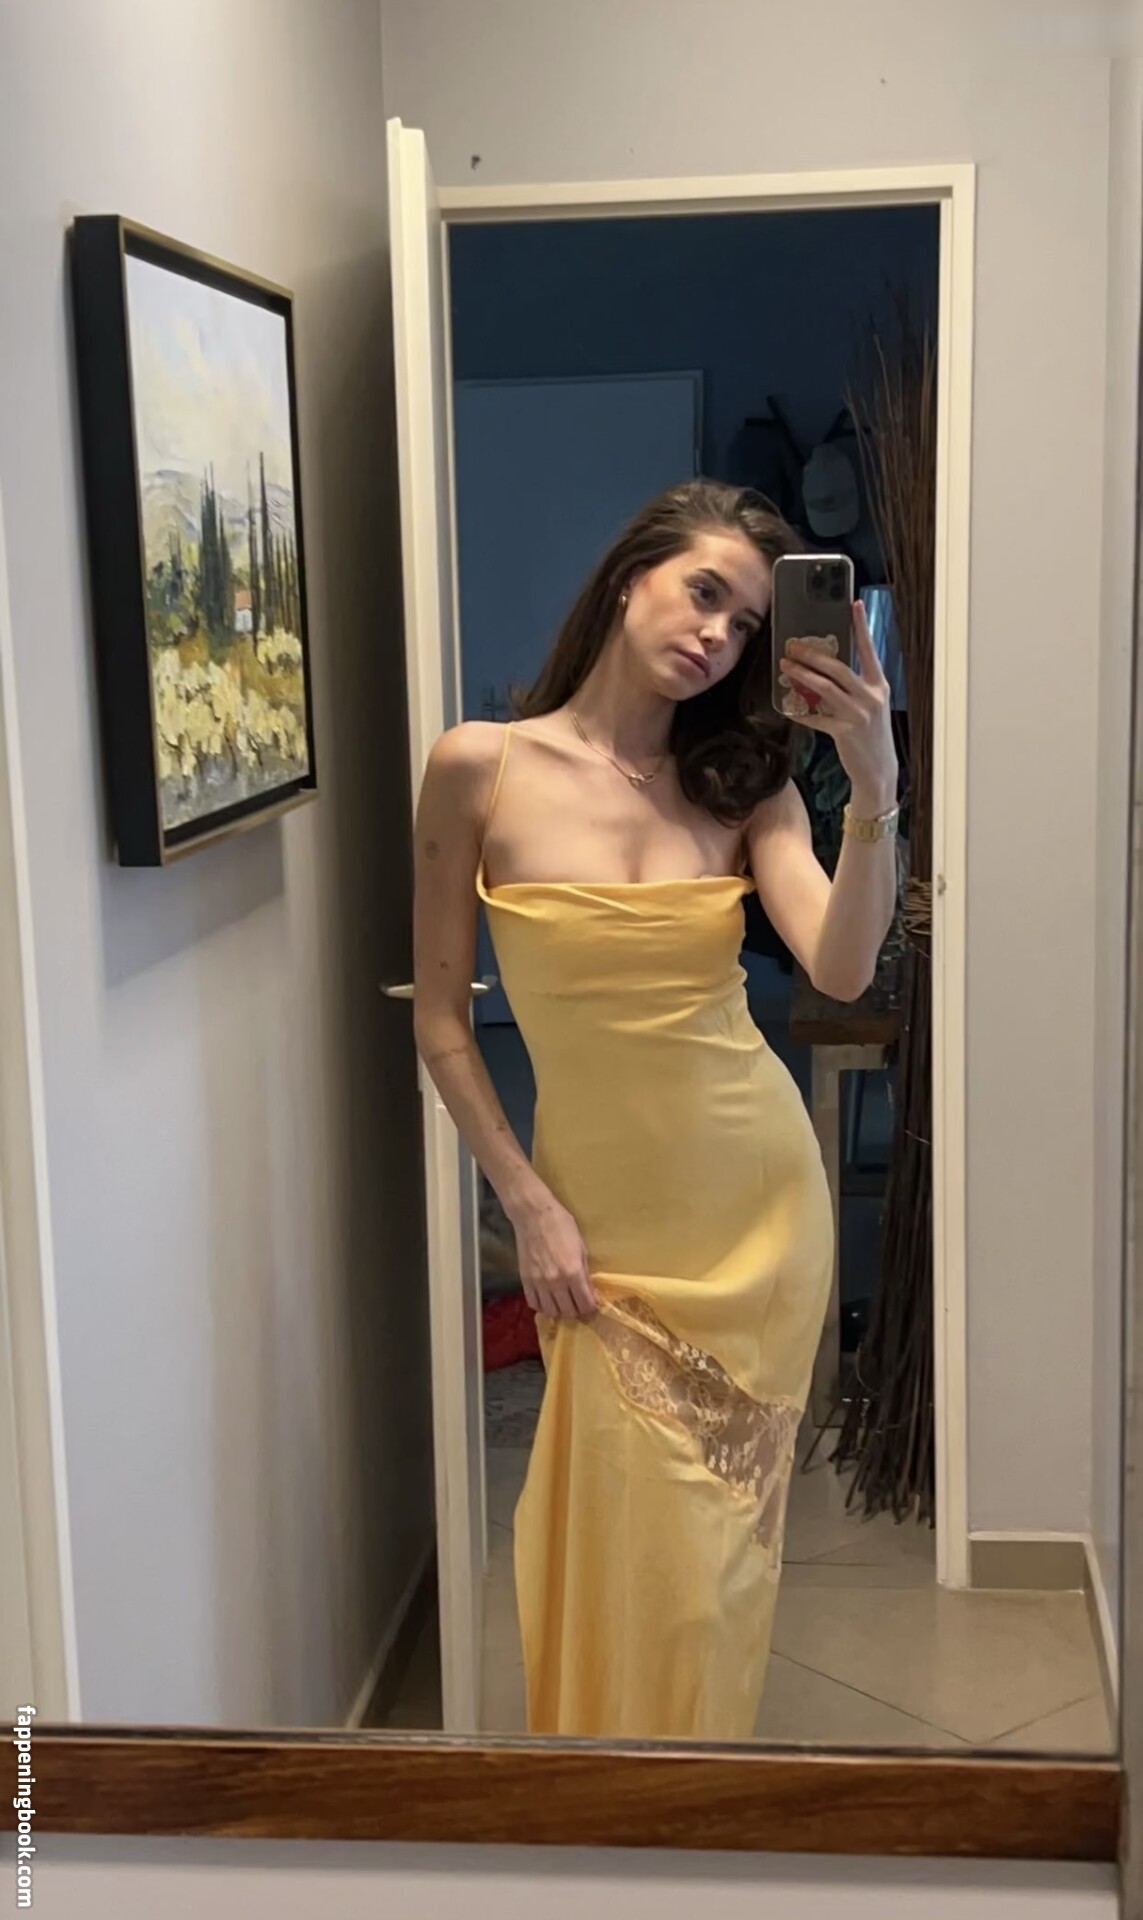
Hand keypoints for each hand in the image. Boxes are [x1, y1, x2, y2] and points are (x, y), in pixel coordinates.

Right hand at [510, 1189, 596, 1319]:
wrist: (533, 1215)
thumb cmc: (561, 1225)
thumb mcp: (581, 1246)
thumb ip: (584, 1271)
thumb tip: (588, 1289)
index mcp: (573, 1272)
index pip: (585, 1304)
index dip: (591, 1307)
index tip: (592, 1304)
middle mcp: (556, 1282)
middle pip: (569, 1311)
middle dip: (577, 1311)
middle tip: (579, 1304)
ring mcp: (539, 1283)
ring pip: (551, 1311)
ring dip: (560, 1311)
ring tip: (563, 1303)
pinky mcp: (525, 1280)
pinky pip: (534, 1303)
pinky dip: (542, 1306)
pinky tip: (547, 1300)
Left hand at [778, 601, 897, 811]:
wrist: (878, 769)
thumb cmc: (871, 734)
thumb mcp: (870, 706)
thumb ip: (854, 688)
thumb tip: (825, 670)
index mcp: (879, 686)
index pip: (870, 651)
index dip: (861, 627)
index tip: (853, 604)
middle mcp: (871, 697)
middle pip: (839, 668)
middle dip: (813, 655)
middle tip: (793, 647)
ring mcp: (858, 715)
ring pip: (825, 689)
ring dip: (802, 676)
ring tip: (786, 667)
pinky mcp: (844, 732)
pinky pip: (816, 717)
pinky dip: (801, 712)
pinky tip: (788, 708)